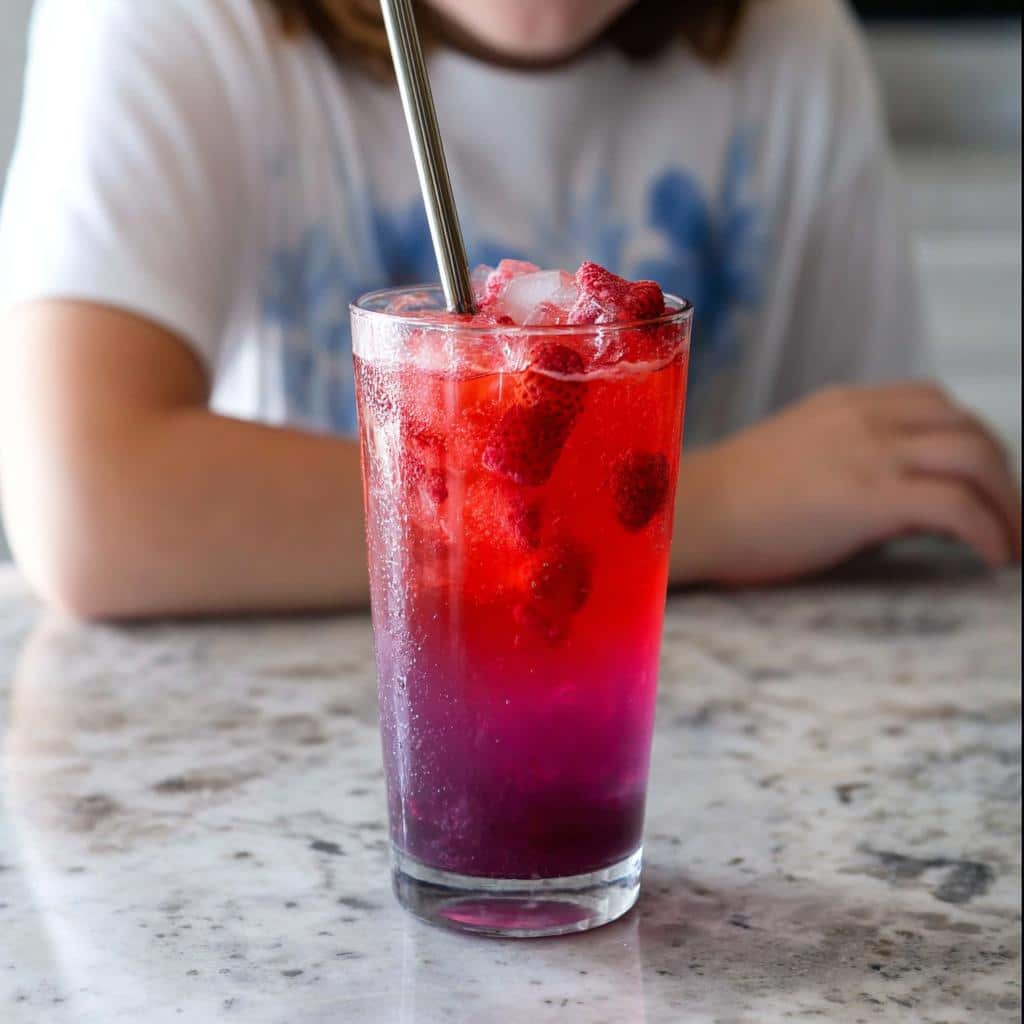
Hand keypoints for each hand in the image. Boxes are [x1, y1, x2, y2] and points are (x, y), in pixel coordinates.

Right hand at [671, 383, 1020, 585]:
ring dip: (1007, 502)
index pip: (934, 404)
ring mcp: (868, 452)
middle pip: (967, 427)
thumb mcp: (795, 458)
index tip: (979, 483)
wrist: (689, 512)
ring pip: (975, 456)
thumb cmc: (728, 501)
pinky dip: (988, 530)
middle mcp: (865, 417)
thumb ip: (849, 463)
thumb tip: (899, 503)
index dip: (970, 442)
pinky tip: (991, 557)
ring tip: (1010, 542)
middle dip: (1001, 473)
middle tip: (1007, 516)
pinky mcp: (868, 496)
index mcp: (846, 405)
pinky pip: (955, 506)